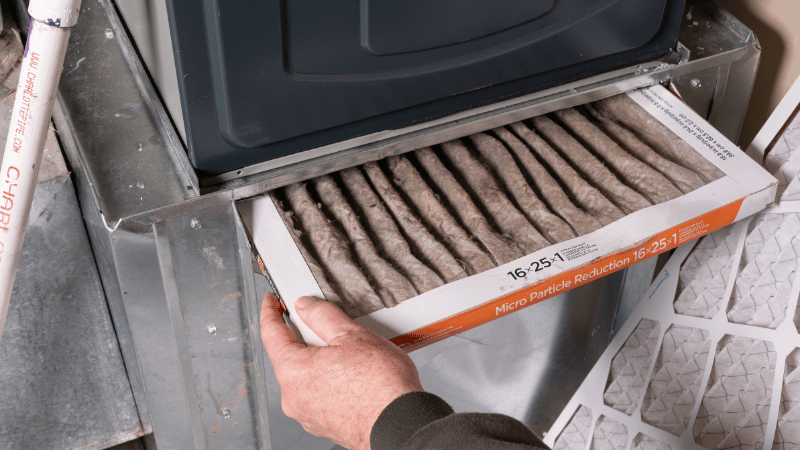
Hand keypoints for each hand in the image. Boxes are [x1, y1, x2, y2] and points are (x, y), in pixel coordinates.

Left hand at [260, 293, 423, 449]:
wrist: (401, 424)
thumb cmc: (381, 386)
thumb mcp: (352, 335)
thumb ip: (322, 316)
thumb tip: (305, 306)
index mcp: (294, 371)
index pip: (271, 334)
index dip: (270, 312)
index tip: (270, 302)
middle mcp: (293, 397)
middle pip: (290, 357)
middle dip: (305, 339)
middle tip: (328, 327)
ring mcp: (307, 414)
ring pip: (306, 377)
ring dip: (321, 362)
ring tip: (352, 356)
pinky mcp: (323, 425)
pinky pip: (319, 395)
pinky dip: (330, 382)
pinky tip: (354, 377)